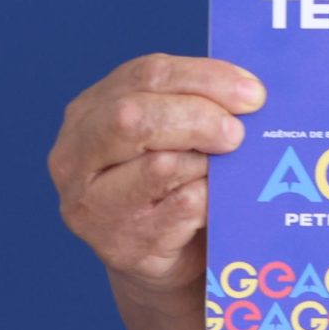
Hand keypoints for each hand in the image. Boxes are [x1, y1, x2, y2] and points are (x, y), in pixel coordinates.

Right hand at [49, 54, 266, 296]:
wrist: (164, 255)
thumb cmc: (172, 178)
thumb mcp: (169, 129)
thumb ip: (193, 102)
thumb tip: (248, 93)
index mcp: (89, 111)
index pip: (147, 74)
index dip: (205, 78)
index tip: (252, 92)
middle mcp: (76, 156)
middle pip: (135, 117)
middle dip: (199, 118)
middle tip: (239, 133)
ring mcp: (95, 206)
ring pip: (160, 166)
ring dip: (206, 165)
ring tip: (221, 171)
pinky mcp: (123, 245)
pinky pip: (183, 207)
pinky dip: (210, 200)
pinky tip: (214, 203)